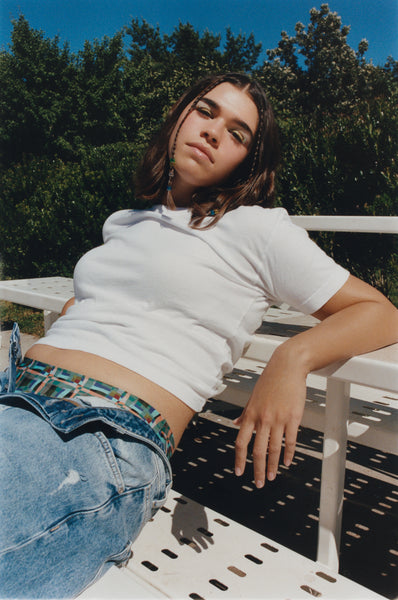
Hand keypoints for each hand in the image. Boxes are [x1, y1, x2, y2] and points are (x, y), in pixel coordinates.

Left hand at [234, 345, 306, 487]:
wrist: (287, 366)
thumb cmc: (270, 380)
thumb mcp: (253, 397)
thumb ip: (245, 413)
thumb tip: (236, 423)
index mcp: (251, 414)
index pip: (241, 442)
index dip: (239, 459)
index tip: (239, 472)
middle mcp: (263, 418)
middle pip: (257, 450)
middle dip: (257, 469)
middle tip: (258, 483)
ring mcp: (278, 419)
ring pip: (274, 449)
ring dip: (272, 465)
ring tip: (271, 476)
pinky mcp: (293, 418)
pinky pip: (290, 440)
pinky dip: (288, 453)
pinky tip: (286, 461)